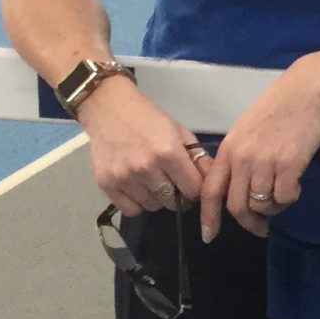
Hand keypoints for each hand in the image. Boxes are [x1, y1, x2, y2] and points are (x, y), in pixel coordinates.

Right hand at [75, 80, 206, 217]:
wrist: (108, 108)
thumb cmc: (147, 118)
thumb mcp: (179, 132)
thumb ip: (197, 157)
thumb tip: (212, 180)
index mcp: (168, 153)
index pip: (193, 190)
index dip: (195, 190)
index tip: (191, 185)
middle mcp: (146, 168)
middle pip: (172, 202)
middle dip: (177, 196)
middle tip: (172, 183)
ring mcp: (125, 178)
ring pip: (152, 206)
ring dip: (157, 199)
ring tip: (152, 181)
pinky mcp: (107, 184)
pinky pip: (131, 210)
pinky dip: (137, 203)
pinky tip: (137, 188)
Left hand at [200, 61, 319, 241]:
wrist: (307, 91)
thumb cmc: (278, 107)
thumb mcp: (246, 130)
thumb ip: (238, 156)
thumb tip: (238, 185)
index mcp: (228, 149)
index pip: (210, 191)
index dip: (208, 217)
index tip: (209, 236)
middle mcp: (243, 159)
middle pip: (237, 206)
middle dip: (249, 223)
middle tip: (260, 228)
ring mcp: (265, 162)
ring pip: (262, 205)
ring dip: (273, 209)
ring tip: (282, 197)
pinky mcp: (289, 165)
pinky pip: (284, 198)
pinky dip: (289, 199)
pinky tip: (295, 186)